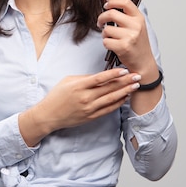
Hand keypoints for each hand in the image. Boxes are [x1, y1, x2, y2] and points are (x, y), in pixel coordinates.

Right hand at [19, 67, 139, 145]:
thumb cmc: (57, 96)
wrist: (49, 115)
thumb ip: (85, 78)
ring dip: (125, 92)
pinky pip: (108, 109)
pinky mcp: (91, 117)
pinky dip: (118, 103)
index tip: (124, 70)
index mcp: (79, 86)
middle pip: (109, 88)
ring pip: (111, 99)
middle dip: (125, 81)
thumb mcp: (68, 80)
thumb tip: (102, 76)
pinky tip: (126, 97)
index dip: (114, 74)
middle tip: (137, 76)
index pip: (100, 78)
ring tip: (135, 86)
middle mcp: (86, 98)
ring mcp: (89, 108)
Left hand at [97, 0, 157, 76]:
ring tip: (111, 38)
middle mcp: (136, 26)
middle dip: (101, 18)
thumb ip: (123, 12)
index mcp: (139, 18)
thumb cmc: (138, 44)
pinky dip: (106, 43)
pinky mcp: (123, 47)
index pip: (125, 2)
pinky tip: (113, 45)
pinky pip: (106, 41)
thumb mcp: (135, 25)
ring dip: (105, 34)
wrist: (143, 62)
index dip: (113, 1)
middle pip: (112, 14)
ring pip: (107, 29)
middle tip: (100, 23)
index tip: (106, 5)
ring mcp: (130, 36)